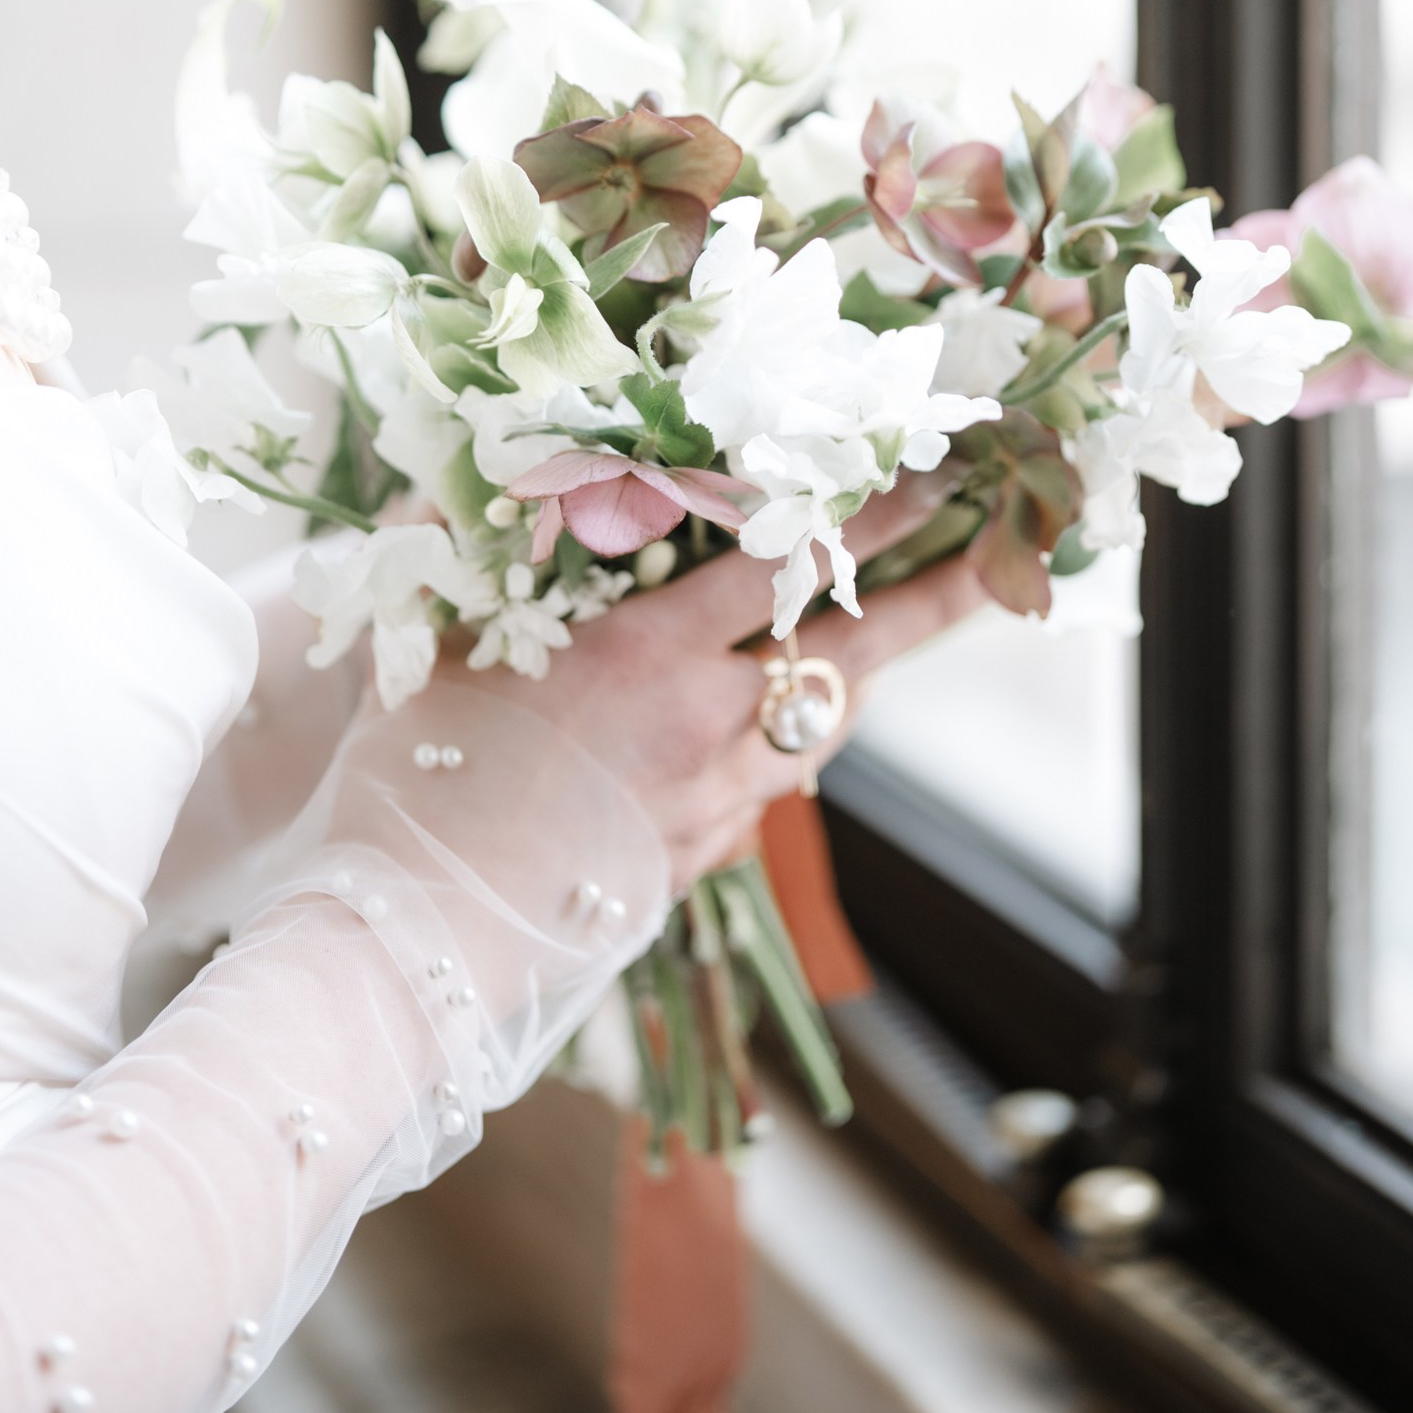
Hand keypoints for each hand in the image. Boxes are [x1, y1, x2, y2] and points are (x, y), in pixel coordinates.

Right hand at [460, 470, 987, 890]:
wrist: (423, 936)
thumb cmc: (416, 783)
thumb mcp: (434, 652)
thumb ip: (460, 562)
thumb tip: (436, 493)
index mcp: (649, 655)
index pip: (783, 563)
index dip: (862, 516)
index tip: (926, 475)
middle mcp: (704, 726)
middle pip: (851, 652)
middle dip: (933, 602)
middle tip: (997, 565)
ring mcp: (713, 803)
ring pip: (821, 729)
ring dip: (853, 678)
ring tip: (878, 639)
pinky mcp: (697, 862)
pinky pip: (763, 791)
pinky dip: (775, 751)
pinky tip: (754, 736)